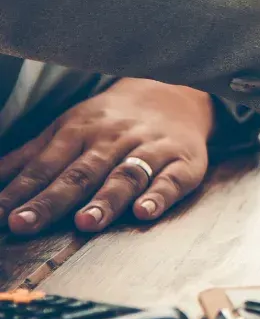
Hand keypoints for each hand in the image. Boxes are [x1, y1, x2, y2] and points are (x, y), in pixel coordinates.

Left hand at [0, 78, 214, 234]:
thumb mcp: (67, 128)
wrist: (174, 94)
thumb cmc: (112, 120)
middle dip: (53, 199)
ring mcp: (149, 150)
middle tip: (26, 224)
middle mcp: (113, 140)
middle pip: (81, 172)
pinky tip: (144, 212)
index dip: (22, 191)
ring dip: (105, 199)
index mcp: (80, 131)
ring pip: (125, 175)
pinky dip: (158, 196)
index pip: (46, 165)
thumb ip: (30, 158)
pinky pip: (171, 180)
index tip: (1, 215)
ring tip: (86, 222)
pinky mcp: (182, 163)